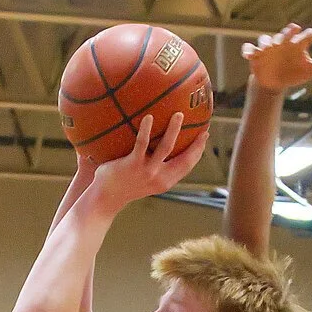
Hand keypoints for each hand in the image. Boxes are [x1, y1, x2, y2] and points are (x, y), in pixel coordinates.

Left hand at [88, 113, 207, 210]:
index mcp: (165, 181)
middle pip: (185, 159)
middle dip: (196, 143)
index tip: (205, 136)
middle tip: (202, 126)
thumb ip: (156, 168)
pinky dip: (146, 130)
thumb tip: (161, 146)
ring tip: (178, 114)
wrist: (106, 197)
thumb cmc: (125, 185)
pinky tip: (149, 117)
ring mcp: (147, 171)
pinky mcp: (133, 165)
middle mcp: (160, 177)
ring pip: (166, 148)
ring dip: (174, 130)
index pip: (187, 165)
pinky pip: (142, 144)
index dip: (198, 151)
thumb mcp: (146, 180)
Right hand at [243, 23, 311, 93]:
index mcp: (298, 45)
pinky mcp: (256, 55)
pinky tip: (249, 54)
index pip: (308, 36)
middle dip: (289, 31)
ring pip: (267, 39)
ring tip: (269, 46)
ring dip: (267, 40)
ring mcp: (269, 48)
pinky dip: (249, 50)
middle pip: (286, 33)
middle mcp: (284, 43)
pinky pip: (250, 50)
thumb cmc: (294, 72)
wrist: (274, 81)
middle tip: (294, 28)